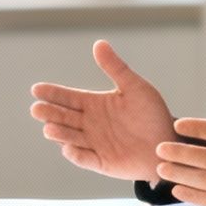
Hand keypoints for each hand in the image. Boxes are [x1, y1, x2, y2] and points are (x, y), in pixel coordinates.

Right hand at [29, 40, 176, 181]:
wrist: (168, 143)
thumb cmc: (152, 114)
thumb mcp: (135, 87)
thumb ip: (115, 68)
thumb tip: (99, 43)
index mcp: (94, 104)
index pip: (68, 97)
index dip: (53, 93)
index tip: (37, 89)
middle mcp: (89, 124)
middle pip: (64, 117)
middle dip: (50, 113)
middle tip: (37, 108)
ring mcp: (93, 144)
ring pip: (70, 138)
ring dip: (59, 134)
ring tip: (50, 128)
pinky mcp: (101, 162)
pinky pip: (85, 159)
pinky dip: (76, 155)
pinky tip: (68, 149)